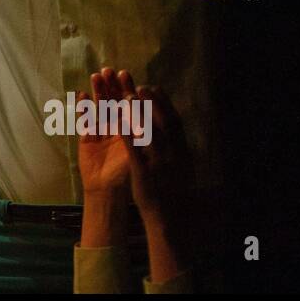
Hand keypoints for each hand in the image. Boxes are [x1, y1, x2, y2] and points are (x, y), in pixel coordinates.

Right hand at [76, 67, 134, 195]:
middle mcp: (116, 126)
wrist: (108, 191)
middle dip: (111, 86)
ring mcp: (100, 131)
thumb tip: (142, 111)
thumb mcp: (137, 151)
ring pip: (99, 107)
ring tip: (96, 76)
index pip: (129, 104)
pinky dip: (83, 108)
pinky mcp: (86, 137)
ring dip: (97, 92)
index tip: (125, 74)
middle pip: (112, 101)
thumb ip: (137, 133)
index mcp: (130, 128)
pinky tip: (81, 95)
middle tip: (108, 70)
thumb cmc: (126, 173)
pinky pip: (85, 119)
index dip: (126, 89)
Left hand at [118, 84, 192, 223]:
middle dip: (147, 99)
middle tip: (137, 83)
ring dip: (136, 110)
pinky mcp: (144, 170)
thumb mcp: (182, 165)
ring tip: (126, 93)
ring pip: (147, 129)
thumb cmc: (174, 189)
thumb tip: (174, 125)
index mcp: (182, 149)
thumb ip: (177, 146)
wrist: (170, 217)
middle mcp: (172, 152)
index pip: (173, 119)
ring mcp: (158, 161)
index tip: (152, 87)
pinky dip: (126, 131)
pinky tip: (117, 118)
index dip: (162, 102)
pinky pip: (133, 148)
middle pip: (159, 119)